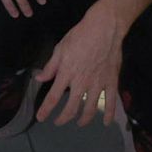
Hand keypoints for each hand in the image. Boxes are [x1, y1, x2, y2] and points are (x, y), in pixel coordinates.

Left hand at [34, 10, 127, 125]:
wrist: (104, 29)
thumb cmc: (79, 36)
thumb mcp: (60, 49)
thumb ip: (51, 66)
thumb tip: (39, 78)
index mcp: (66, 74)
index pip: (52, 97)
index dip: (46, 110)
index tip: (41, 118)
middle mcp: (81, 83)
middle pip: (71, 108)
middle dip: (63, 118)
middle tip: (59, 122)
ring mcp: (98, 84)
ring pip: (90, 109)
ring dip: (84, 119)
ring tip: (79, 123)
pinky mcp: (111, 82)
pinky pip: (111, 102)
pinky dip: (109, 114)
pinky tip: (107, 123)